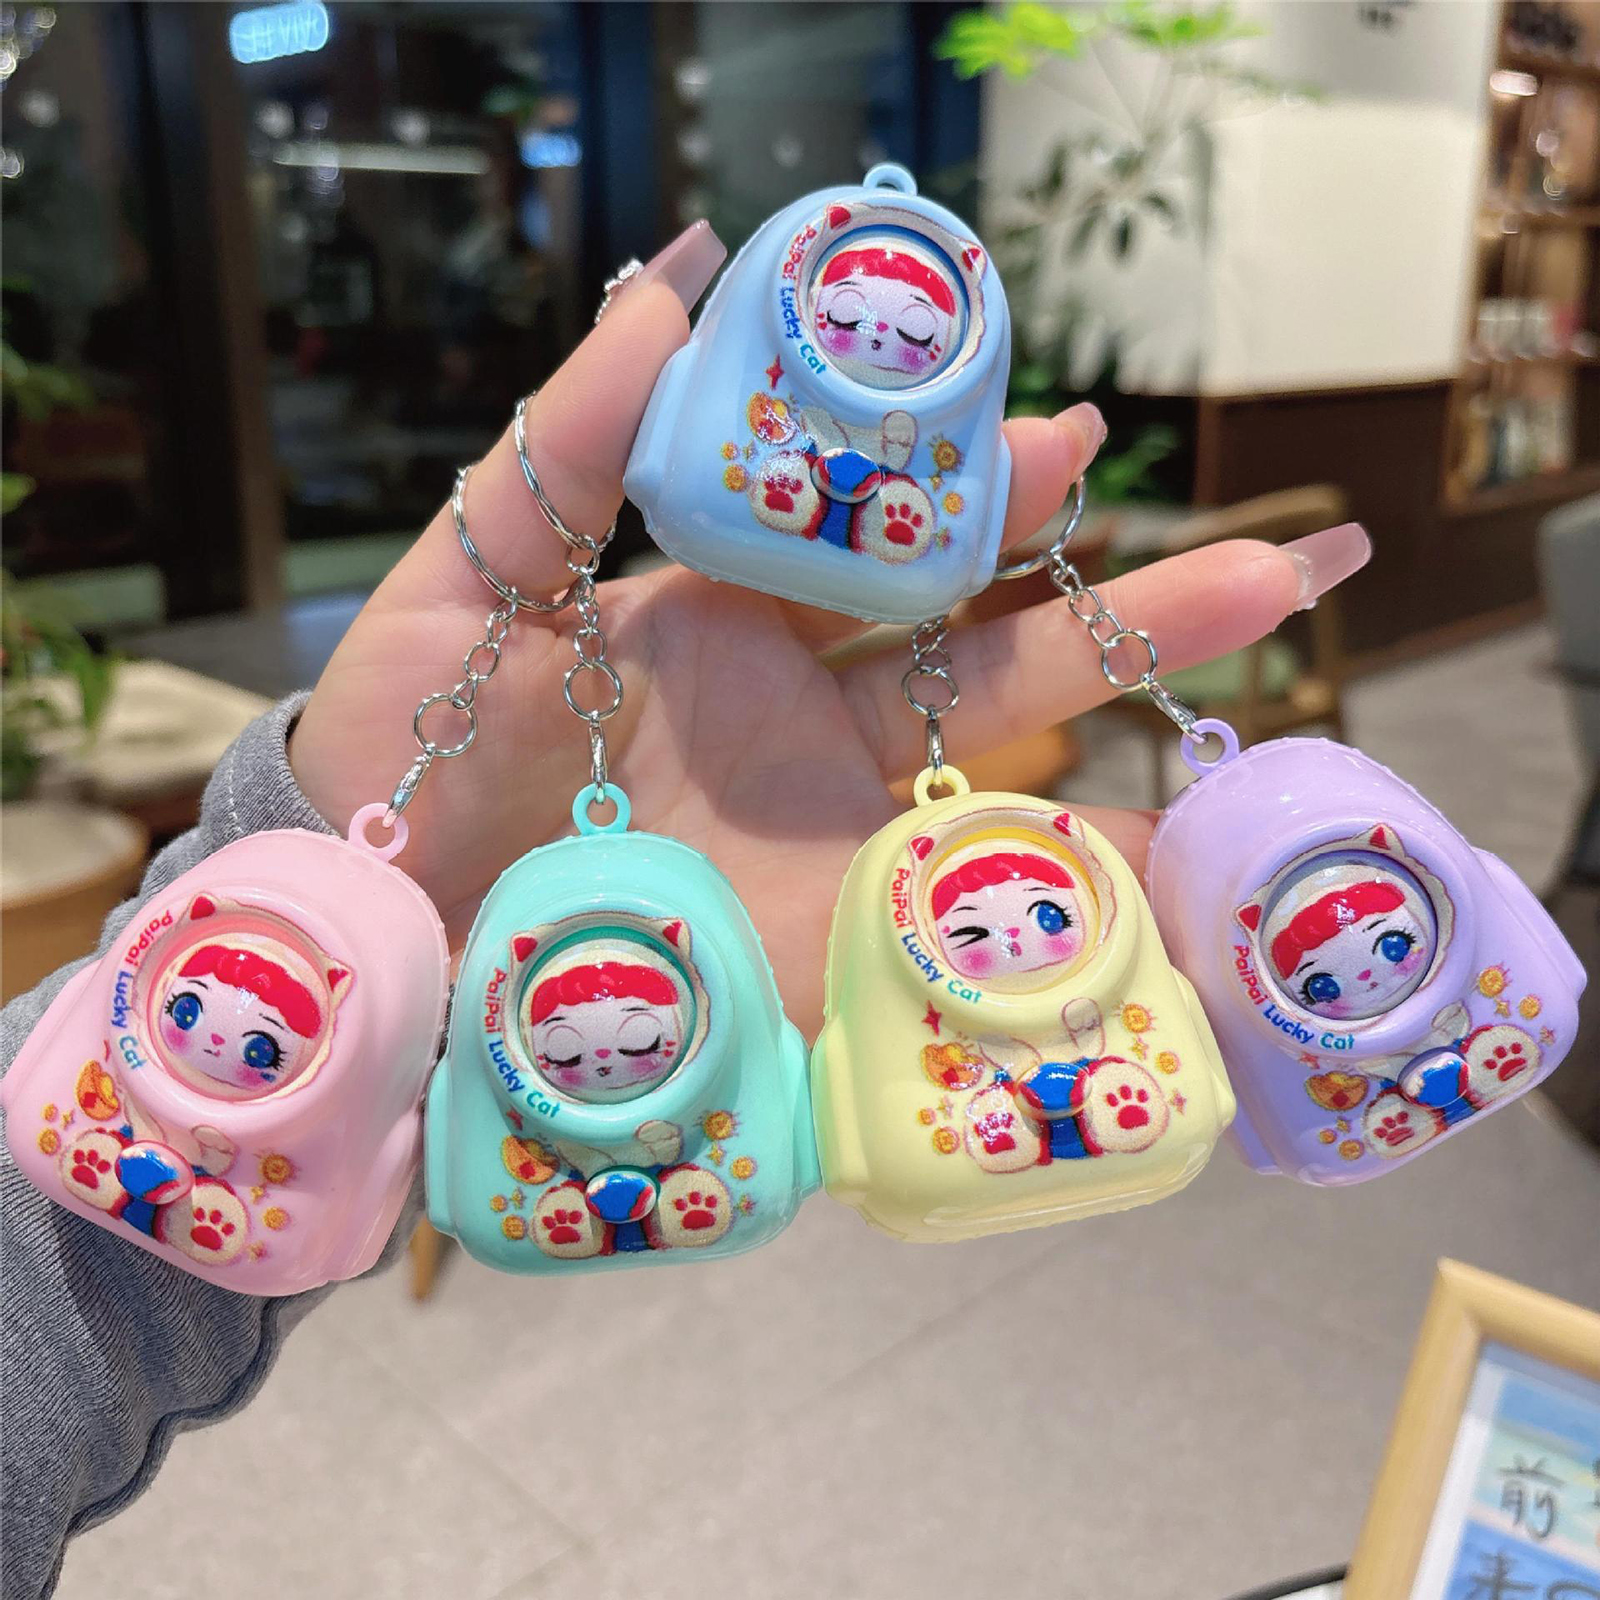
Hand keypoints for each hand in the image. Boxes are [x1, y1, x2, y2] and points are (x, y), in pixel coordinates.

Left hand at [291, 222, 1367, 1036]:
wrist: (386, 930)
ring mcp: (822, 838)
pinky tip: (1180, 896)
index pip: (894, 545)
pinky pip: (963, 921)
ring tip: (1266, 731)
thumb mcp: (476, 579)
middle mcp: (802, 726)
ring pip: (1003, 783)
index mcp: (735, 619)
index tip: (1076, 444)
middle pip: (991, 657)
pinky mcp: (822, 949)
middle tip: (1271, 565)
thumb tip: (673, 282)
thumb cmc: (407, 750)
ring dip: (1130, 762)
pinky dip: (1070, 913)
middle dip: (1126, 606)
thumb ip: (573, 442)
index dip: (992, 497)